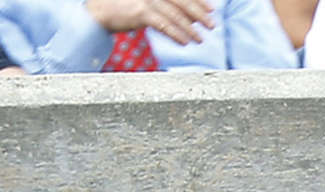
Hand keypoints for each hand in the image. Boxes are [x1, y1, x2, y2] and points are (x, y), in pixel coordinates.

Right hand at [87, 0, 213, 41]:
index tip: (210, 7)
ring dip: (189, 28)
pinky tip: (184, 42)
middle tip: (211, 24)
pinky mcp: (139, 11)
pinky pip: (163, 24)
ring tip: (199, 39)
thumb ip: (166, 3)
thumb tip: (191, 15)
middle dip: (199, 12)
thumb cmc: (124, 5)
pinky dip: (176, 34)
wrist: (99, 10)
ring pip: (174, 14)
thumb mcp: (146, 0)